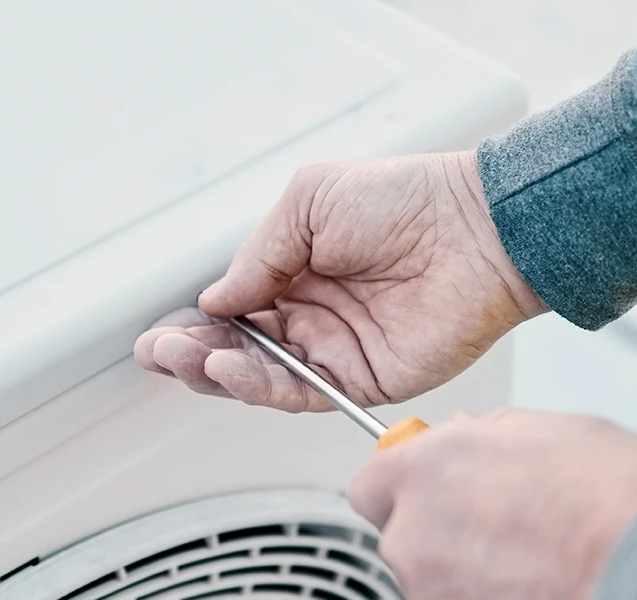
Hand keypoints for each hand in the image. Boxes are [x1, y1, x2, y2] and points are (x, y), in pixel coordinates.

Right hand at [133, 152, 546, 411]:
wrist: (478, 228)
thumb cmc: (408, 200)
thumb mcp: (311, 201)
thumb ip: (259, 253)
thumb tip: (217, 297)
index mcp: (297, 269)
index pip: (231, 308)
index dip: (195, 322)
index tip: (162, 328)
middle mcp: (312, 314)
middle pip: (237, 348)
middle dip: (191, 352)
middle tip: (158, 350)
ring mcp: (335, 349)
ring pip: (259, 375)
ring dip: (214, 371)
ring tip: (183, 358)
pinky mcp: (361, 380)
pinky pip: (299, 393)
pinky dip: (258, 385)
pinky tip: (228, 369)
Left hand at [348, 410, 636, 599]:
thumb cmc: (612, 497)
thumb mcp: (547, 428)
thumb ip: (487, 435)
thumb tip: (473, 436)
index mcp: (423, 470)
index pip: (371, 482)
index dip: (408, 483)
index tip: (434, 484)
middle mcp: (412, 534)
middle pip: (402, 532)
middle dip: (442, 525)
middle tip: (500, 518)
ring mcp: (431, 589)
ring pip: (432, 574)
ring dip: (467, 565)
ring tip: (529, 553)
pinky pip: (461, 598)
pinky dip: (487, 593)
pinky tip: (532, 578)